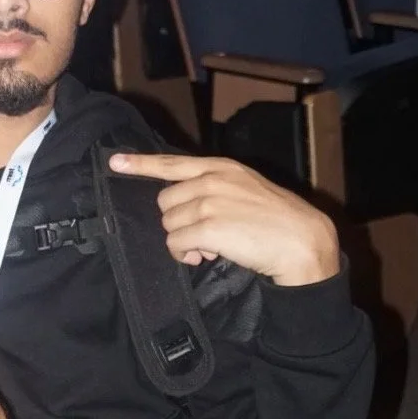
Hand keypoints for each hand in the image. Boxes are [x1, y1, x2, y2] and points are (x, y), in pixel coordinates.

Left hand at [109, 152, 340, 287]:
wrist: (303, 241)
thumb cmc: (279, 220)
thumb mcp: (248, 189)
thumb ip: (216, 190)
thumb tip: (188, 211)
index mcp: (222, 167)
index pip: (172, 162)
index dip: (140, 163)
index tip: (114, 162)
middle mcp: (212, 180)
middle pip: (165, 201)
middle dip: (178, 221)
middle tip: (203, 235)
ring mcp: (209, 203)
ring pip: (168, 224)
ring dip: (183, 241)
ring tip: (210, 247)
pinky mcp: (208, 228)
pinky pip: (176, 243)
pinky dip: (185, 255)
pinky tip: (206, 257)